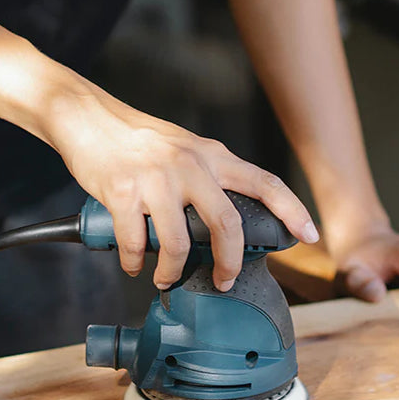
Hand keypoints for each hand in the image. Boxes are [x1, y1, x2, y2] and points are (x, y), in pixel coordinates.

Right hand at [49, 84, 317, 291]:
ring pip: (177, 244)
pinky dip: (134, 262)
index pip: (265, 182)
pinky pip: (135, 243)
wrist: (88, 118)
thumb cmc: (140, 140)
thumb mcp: (186, 148)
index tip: (309, 235)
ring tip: (165, 278)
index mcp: (212, 156)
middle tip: (224, 281)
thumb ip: (210, 177)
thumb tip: (225, 220)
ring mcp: (156, 179)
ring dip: (171, 272)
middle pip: (227, 225)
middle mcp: (190, 165)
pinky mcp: (122, 192)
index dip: (292, 210)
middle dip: (229, 264)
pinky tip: (133, 264)